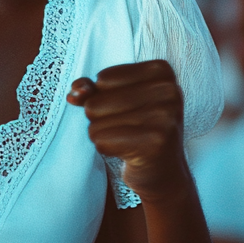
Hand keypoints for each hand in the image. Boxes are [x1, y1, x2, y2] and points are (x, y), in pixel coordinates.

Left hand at [67, 59, 188, 203]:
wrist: (162, 172)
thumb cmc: (135, 128)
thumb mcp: (113, 99)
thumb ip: (90, 88)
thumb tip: (75, 93)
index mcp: (160, 70)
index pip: (103, 78)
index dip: (104, 98)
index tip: (131, 111)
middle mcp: (168, 89)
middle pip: (97, 100)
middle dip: (102, 119)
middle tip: (130, 130)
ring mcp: (165, 115)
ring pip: (96, 120)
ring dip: (104, 134)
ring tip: (129, 140)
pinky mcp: (155, 141)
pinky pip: (101, 139)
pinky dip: (107, 148)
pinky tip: (129, 153)